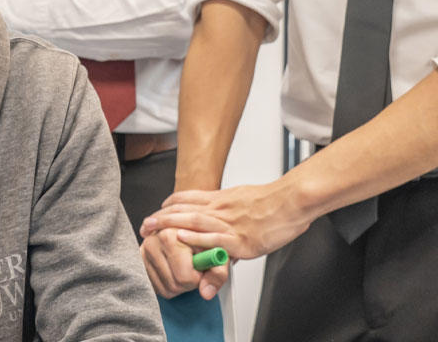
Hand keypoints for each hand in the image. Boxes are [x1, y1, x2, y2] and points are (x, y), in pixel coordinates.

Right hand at [139, 227, 229, 299]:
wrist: (189, 230)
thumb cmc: (204, 241)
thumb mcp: (218, 254)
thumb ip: (217, 274)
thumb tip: (206, 293)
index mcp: (171, 235)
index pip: (185, 276)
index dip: (198, 278)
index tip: (201, 269)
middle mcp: (152, 242)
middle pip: (174, 284)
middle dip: (189, 282)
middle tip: (195, 268)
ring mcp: (143, 252)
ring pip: (165, 288)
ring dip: (179, 284)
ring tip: (185, 267)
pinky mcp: (139, 260)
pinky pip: (156, 287)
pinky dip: (168, 284)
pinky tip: (174, 271)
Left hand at [141, 185, 312, 261]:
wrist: (293, 201)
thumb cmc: (274, 201)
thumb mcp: (245, 198)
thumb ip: (231, 208)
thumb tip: (222, 215)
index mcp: (222, 199)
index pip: (188, 197)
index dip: (169, 204)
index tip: (157, 211)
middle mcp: (221, 209)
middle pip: (184, 209)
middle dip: (161, 218)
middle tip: (145, 225)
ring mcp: (229, 224)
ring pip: (193, 220)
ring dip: (169, 226)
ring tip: (151, 231)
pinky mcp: (240, 240)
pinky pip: (214, 238)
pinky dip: (195, 239)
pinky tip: (181, 240)